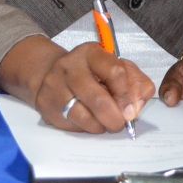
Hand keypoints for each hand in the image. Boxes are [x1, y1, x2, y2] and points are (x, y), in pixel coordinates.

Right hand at [0, 35, 154, 133]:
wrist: (53, 74)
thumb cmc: (92, 72)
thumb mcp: (117, 67)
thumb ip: (135, 83)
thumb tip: (136, 107)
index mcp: (91, 53)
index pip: (114, 72)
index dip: (126, 96)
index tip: (131, 111)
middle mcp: (70, 67)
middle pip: (98, 99)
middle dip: (114, 118)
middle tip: (119, 124)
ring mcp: (54, 86)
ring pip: (83, 117)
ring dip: (99, 126)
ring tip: (104, 123)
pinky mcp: (46, 105)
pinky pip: (70, 125)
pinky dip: (84, 129)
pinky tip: (87, 121)